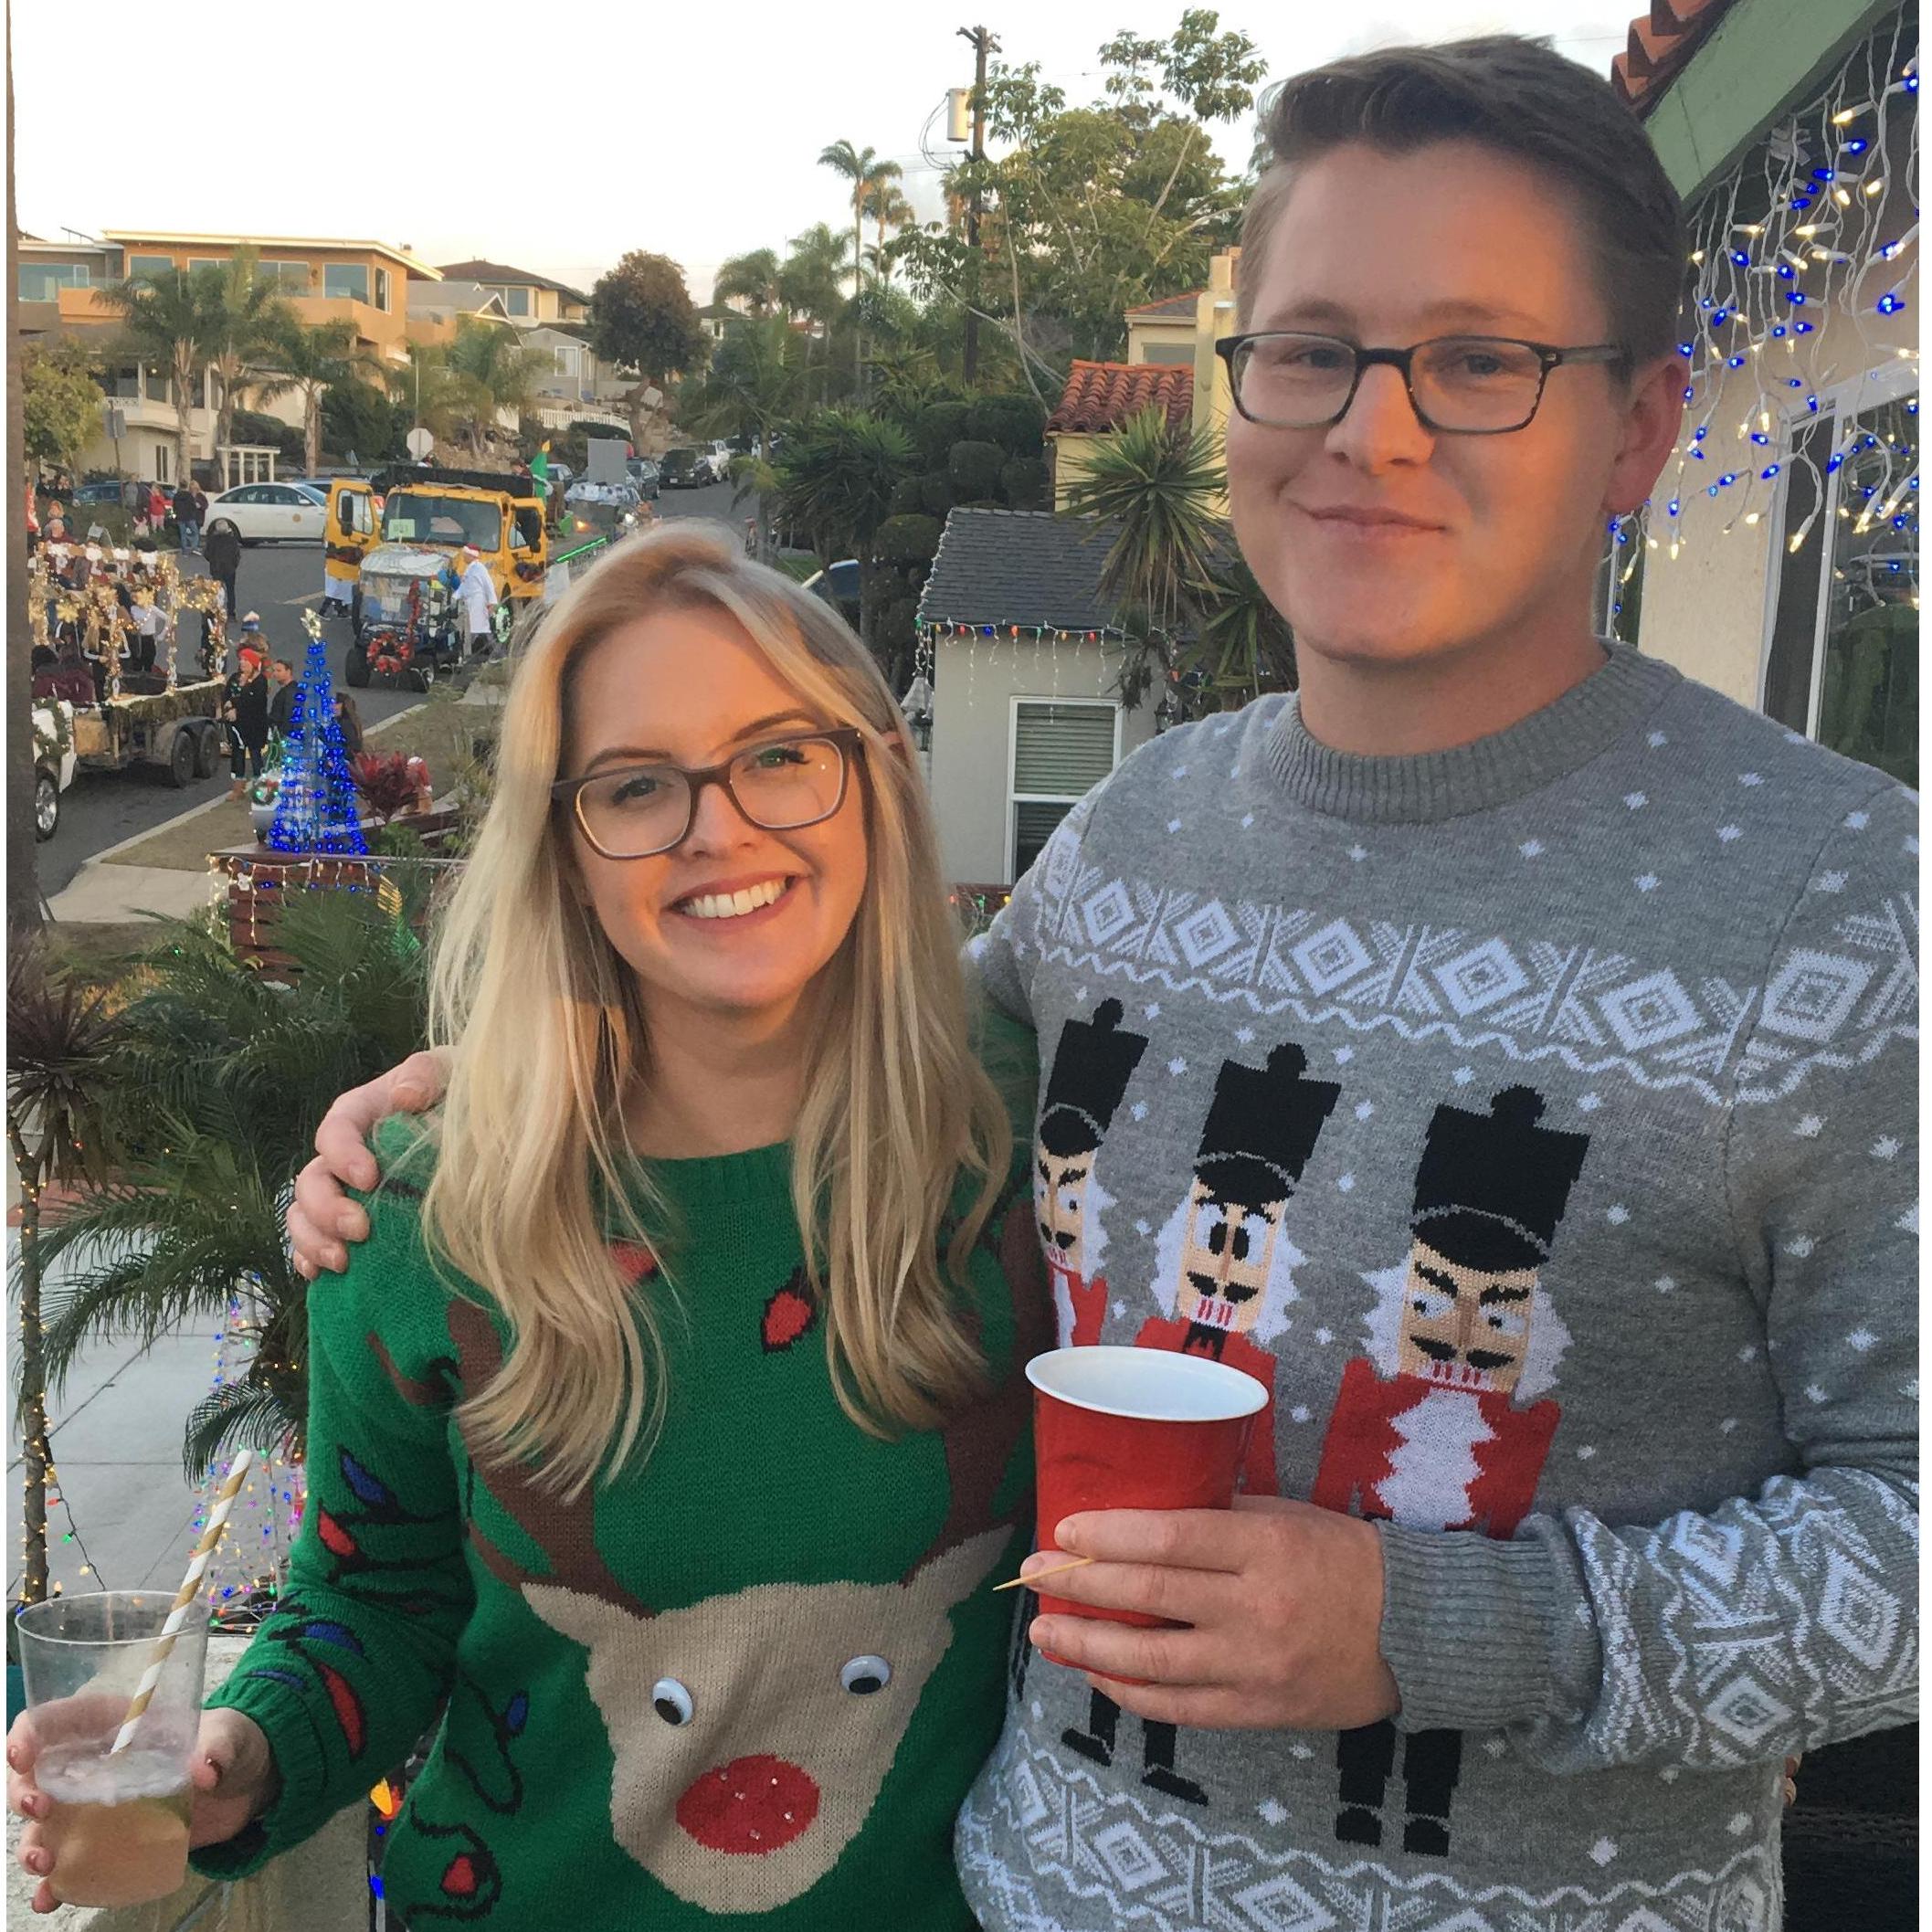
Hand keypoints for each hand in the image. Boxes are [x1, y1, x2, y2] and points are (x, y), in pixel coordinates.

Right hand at [9, 1705, 277, 1911]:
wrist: (247, 1785)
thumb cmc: (231, 1744)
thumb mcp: (229, 1737)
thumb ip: (218, 1748)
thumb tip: (205, 1771)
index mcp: (114, 1724)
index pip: (55, 1721)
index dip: (28, 1734)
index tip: (23, 1755)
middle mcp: (95, 1766)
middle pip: (36, 1776)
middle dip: (22, 1793)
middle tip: (38, 1810)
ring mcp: (98, 1807)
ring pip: (44, 1827)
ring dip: (32, 1845)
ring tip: (44, 1862)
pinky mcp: (110, 1842)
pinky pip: (71, 1865)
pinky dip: (55, 1885)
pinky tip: (50, 1898)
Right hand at [287, 1048, 446, 1279]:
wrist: (478, 1132)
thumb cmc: (457, 1094)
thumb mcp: (448, 1073)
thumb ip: (424, 1075)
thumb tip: (403, 1096)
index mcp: (359, 1115)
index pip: (334, 1132)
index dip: (343, 1156)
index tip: (370, 1178)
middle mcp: (342, 1156)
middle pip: (311, 1182)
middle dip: (327, 1209)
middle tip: (361, 1230)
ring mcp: (341, 1193)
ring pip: (303, 1217)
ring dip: (313, 1241)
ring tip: (341, 1262)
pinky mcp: (348, 1224)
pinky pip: (313, 1245)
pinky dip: (311, 1260)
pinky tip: (324, 1276)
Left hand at [1023, 1495, 1400, 1731]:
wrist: (1413, 1631)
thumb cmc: (1342, 1558)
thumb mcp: (1286, 1516)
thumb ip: (1220, 1517)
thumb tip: (1140, 1514)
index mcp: (1263, 1546)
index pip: (1168, 1538)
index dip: (1107, 1536)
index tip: (1064, 1532)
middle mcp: (1254, 1607)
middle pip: (1148, 1597)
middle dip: (1079, 1586)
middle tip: (1031, 1575)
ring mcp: (1254, 1666)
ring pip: (1152, 1662)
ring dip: (1088, 1647)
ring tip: (1045, 1634)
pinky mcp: (1257, 1712)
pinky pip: (1178, 1708)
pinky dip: (1130, 1693)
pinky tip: (1097, 1676)